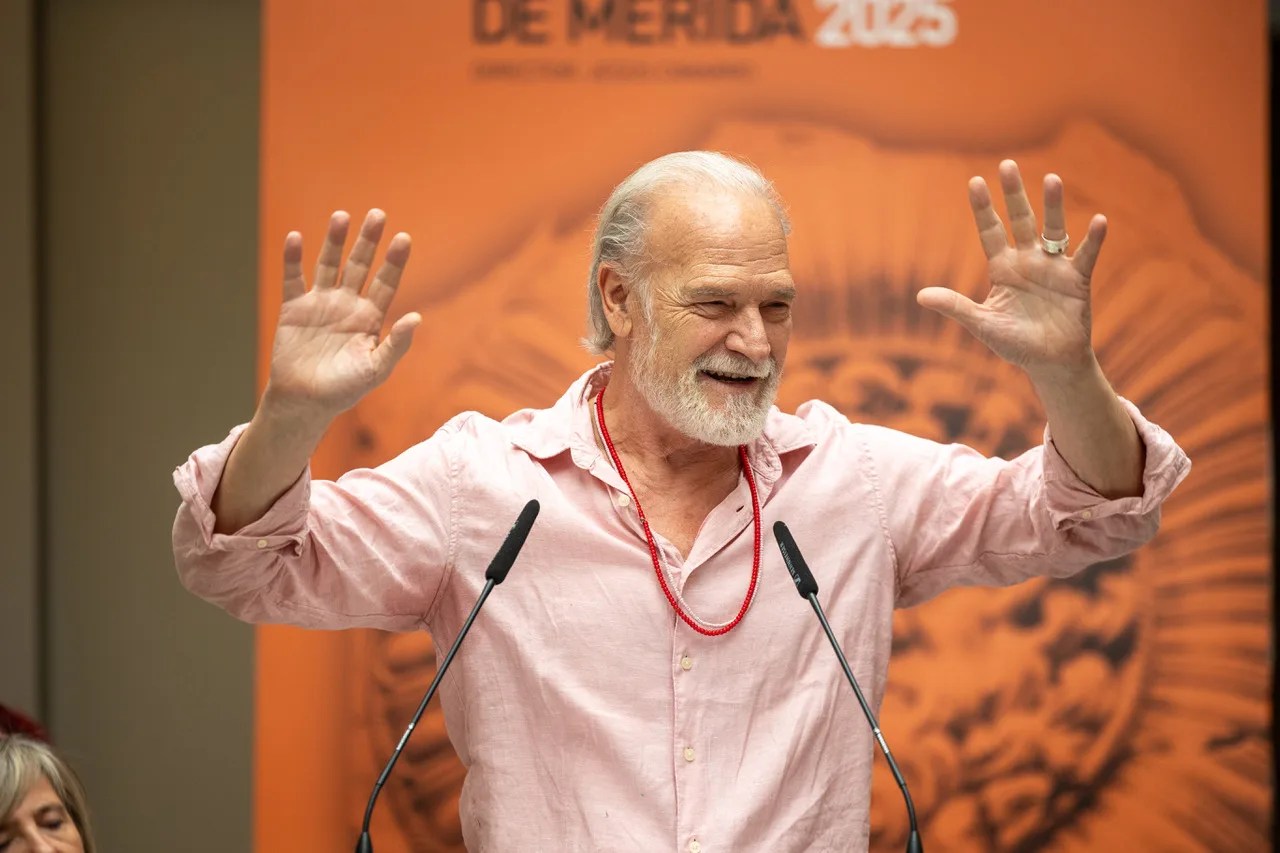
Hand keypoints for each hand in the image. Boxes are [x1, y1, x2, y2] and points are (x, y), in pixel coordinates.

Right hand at [264, 209, 420, 422]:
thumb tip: (418, 318)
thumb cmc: (345, 390)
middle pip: (360, 265)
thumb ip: (396, 344)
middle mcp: (348, 304)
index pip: (386, 282)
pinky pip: (293, 278)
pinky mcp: (294, 308)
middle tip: (378, 214)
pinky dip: (293, 259)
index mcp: (371, 317)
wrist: (305, 402)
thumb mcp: (376, 369)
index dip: (394, 261)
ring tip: (341, 216)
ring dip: (334, 241)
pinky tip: (296, 238)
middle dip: (368, 241)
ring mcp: (320, 303)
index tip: (403, 238)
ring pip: (329, 264)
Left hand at [917, 160, 1105, 377]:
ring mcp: (1054, 267)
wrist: (1050, 363)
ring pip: (1054, 230)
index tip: (975, 181)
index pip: (991, 231)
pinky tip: (1098, 221)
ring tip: (1051, 179)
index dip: (983, 208)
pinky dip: (1094, 240)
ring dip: (1053, 206)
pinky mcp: (1078, 279)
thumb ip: (956, 307)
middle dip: (1014, 194)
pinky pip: (1086, 255)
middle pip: (1020, 221)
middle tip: (1007, 165)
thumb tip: (920, 296)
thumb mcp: (982, 324)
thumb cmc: (1015, 344)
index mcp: (1003, 269)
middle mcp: (1028, 261)